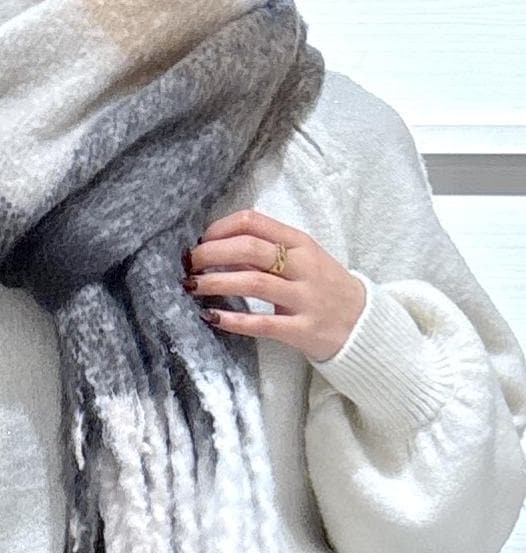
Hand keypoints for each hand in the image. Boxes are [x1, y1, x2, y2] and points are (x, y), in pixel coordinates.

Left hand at [180, 208, 366, 361]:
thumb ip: (267, 252)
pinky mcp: (302, 329)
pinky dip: (234, 320)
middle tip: (189, 263)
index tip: (201, 240)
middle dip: (212, 254)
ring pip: (254, 283)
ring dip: (217, 283)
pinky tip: (212, 317)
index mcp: (301, 243)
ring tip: (192, 286)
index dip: (221, 229)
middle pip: (249, 249)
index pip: (255, 223)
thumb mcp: (303, 260)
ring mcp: (304, 298)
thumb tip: (220, 247)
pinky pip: (262, 324)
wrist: (363, 324)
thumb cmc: (325, 287)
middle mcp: (303, 266)